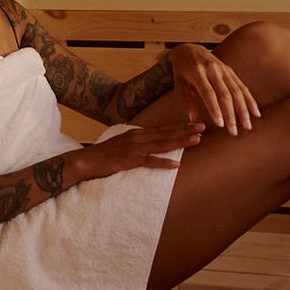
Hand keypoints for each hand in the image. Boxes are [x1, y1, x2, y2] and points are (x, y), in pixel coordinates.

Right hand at [69, 121, 204, 183]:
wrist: (85, 161)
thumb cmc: (104, 155)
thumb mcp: (122, 144)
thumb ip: (136, 143)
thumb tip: (150, 144)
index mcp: (137, 133)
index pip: (163, 129)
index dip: (180, 127)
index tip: (195, 125)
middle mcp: (138, 137)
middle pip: (167, 134)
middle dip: (186, 130)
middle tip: (204, 128)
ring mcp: (134, 148)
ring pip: (162, 144)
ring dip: (180, 142)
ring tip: (196, 140)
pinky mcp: (129, 160)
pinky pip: (150, 161)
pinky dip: (163, 162)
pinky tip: (176, 164)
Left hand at [169, 44, 260, 134]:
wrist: (188, 49)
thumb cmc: (181, 70)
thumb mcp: (179, 83)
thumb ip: (187, 100)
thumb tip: (193, 119)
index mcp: (197, 72)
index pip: (208, 93)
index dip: (215, 109)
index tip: (220, 125)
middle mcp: (213, 70)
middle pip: (225, 94)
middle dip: (231, 114)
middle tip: (234, 132)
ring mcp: (223, 69)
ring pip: (237, 91)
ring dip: (244, 110)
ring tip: (247, 126)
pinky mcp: (230, 71)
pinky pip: (242, 86)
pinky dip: (250, 100)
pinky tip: (255, 113)